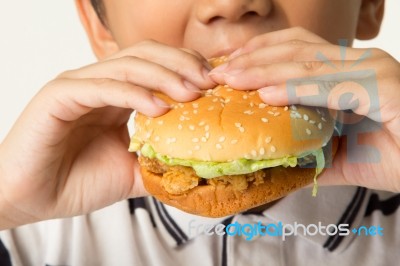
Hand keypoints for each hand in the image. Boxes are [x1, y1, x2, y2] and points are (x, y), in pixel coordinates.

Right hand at [0, 40, 214, 228]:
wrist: (33, 199)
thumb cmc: (76, 181)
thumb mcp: (131, 170)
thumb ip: (159, 162)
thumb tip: (195, 166)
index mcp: (115, 94)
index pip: (155, 64)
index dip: (186, 67)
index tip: (214, 84)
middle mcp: (98, 82)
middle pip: (145, 54)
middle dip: (181, 64)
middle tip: (209, 82)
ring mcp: (78, 85)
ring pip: (126, 65)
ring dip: (163, 76)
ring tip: (191, 93)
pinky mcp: (59, 96)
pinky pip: (101, 86)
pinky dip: (132, 93)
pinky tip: (158, 107)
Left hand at [210, 27, 399, 192]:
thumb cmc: (394, 155)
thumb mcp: (339, 154)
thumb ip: (307, 154)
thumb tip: (273, 163)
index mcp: (345, 69)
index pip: (294, 49)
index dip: (257, 55)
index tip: (226, 69)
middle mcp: (359, 62)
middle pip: (294, 49)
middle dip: (251, 59)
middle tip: (218, 73)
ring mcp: (373, 70)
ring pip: (308, 63)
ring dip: (265, 70)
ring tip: (231, 80)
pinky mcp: (385, 88)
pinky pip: (332, 85)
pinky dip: (298, 89)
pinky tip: (268, 95)